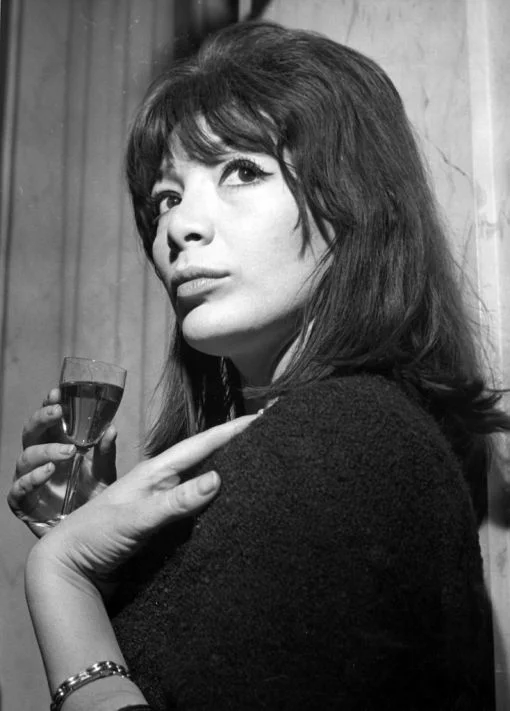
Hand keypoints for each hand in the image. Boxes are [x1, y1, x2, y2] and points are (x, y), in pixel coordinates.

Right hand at [8, 387, 116, 536]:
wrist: (89, 538)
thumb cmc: (93, 499)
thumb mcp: (104, 474)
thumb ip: (105, 453)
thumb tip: (111, 428)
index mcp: (58, 446)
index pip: (50, 421)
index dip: (50, 404)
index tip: (57, 392)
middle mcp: (41, 460)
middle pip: (31, 433)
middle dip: (42, 419)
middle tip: (58, 412)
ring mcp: (30, 481)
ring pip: (24, 458)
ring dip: (44, 451)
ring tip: (67, 452)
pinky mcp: (24, 504)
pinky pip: (18, 489)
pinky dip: (32, 479)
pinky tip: (48, 473)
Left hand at [28, 415, 256, 585]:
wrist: (67, 568)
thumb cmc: (93, 537)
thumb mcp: (134, 519)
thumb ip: (174, 502)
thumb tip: (218, 478)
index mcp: (156, 471)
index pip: (202, 443)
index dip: (232, 429)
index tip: (261, 416)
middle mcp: (162, 482)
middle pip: (206, 456)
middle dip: (236, 444)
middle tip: (268, 435)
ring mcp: (163, 502)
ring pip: (202, 479)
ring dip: (228, 470)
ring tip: (258, 462)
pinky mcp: (163, 524)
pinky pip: (196, 506)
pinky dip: (215, 499)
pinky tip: (230, 501)